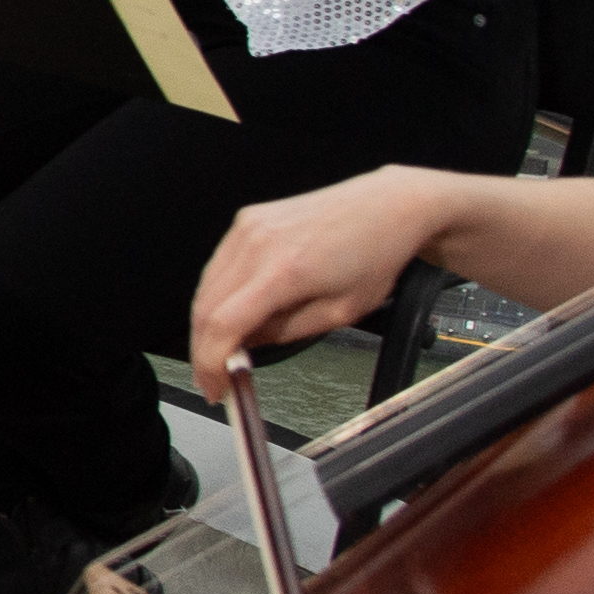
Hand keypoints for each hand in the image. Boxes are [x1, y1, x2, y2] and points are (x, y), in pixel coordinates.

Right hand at [189, 168, 451, 375]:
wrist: (389, 207)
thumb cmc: (376, 254)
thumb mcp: (339, 312)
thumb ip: (285, 332)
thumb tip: (247, 344)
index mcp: (285, 270)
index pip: (223, 325)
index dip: (210, 363)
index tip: (214, 386)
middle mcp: (259, 243)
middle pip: (205, 308)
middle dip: (204, 350)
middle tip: (215, 376)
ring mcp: (250, 226)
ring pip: (206, 288)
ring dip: (207, 324)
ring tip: (225, 347)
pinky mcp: (249, 219)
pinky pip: (218, 266)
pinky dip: (217, 295)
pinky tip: (232, 311)